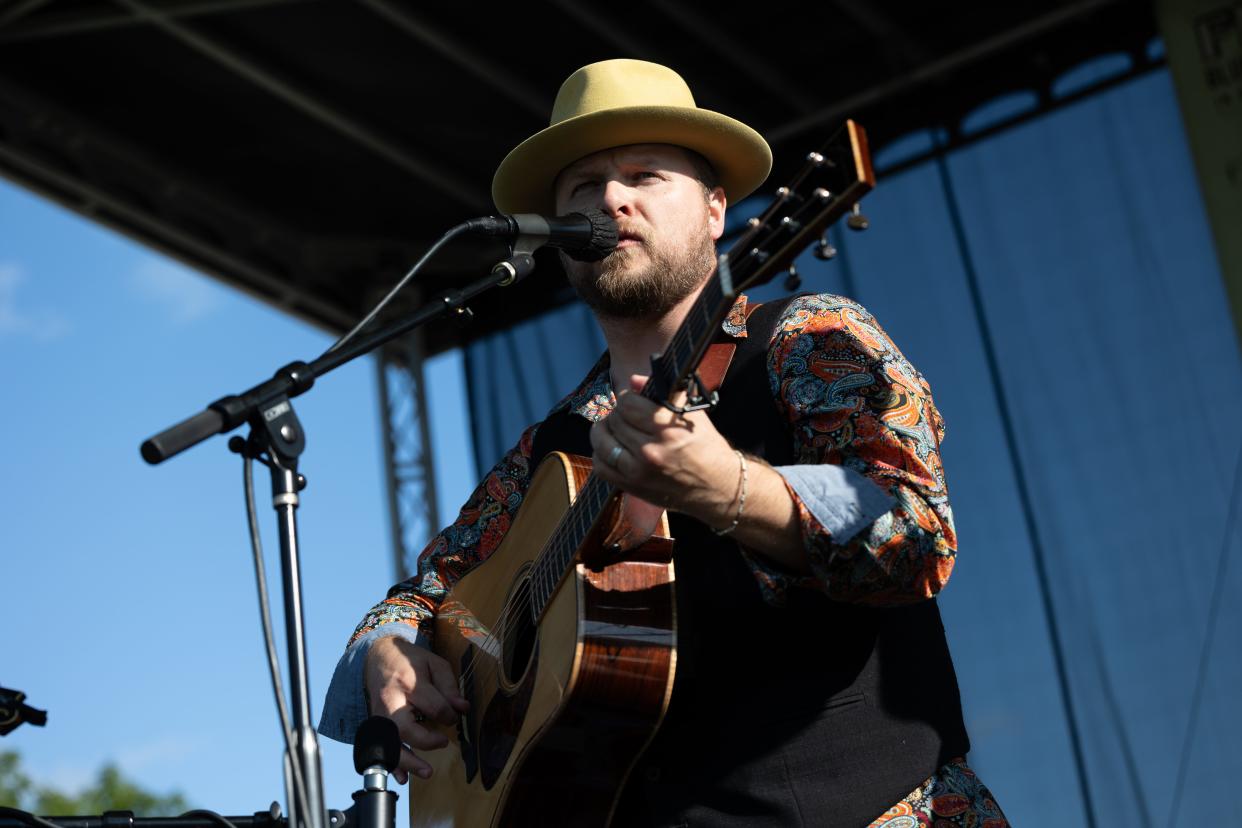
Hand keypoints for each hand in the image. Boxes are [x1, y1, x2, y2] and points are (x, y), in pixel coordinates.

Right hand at [364, 635, 468, 782]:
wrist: (378, 656)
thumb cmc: (410, 660)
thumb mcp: (434, 664)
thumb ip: (449, 686)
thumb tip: (462, 708)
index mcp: (409, 683)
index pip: (433, 706)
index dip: (449, 714)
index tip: (454, 715)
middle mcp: (391, 701)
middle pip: (406, 728)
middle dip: (427, 741)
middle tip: (444, 742)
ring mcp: (380, 715)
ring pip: (390, 743)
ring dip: (408, 762)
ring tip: (427, 772)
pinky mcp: (376, 724)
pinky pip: (381, 748)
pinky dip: (391, 765)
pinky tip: (403, 777)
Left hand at [589, 374, 738, 525]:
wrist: (718, 487)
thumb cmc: (706, 447)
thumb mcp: (692, 414)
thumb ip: (662, 394)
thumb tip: (633, 380)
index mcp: (667, 429)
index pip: (627, 404)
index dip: (627, 398)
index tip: (632, 401)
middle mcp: (651, 450)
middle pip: (614, 420)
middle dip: (618, 414)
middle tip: (627, 416)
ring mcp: (639, 471)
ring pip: (602, 442)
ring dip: (604, 432)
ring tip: (613, 429)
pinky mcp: (632, 487)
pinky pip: (601, 467)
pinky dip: (601, 455)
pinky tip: (613, 450)